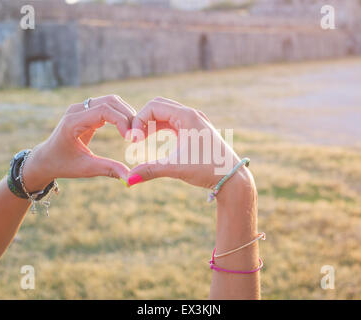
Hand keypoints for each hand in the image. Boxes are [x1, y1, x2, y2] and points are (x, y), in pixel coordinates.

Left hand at [23, 95, 135, 191]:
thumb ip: (109, 170)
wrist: (45, 159)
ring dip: (126, 114)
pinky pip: (108, 106)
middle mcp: (77, 110)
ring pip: (111, 101)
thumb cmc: (63, 165)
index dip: (122, 121)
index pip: (104, 111)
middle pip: (110, 101)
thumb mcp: (85, 169)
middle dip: (128, 116)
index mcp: (73, 122)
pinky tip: (127, 130)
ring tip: (135, 133)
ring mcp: (81, 108)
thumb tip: (131, 178)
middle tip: (139, 135)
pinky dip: (120, 115)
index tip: (131, 138)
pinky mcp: (87, 110)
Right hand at [127, 97, 252, 192]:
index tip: (134, 141)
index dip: (139, 121)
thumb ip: (150, 170)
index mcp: (187, 116)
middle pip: (158, 106)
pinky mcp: (195, 129)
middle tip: (135, 139)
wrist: (231, 176)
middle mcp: (191, 114)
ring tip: (140, 141)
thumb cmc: (208, 170)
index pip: (153, 107)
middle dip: (143, 120)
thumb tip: (128, 180)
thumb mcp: (176, 168)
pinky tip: (152, 140)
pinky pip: (172, 121)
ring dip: (151, 124)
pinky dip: (160, 128)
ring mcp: (194, 120)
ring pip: (165, 113)